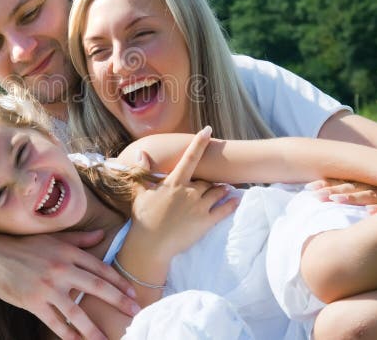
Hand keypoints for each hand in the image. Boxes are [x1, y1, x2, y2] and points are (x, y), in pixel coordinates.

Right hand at [0, 229, 138, 339]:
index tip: (133, 294)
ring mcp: (47, 288)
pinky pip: (55, 323)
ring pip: (77, 311)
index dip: (119, 282)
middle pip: (96, 287)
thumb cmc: (25, 245)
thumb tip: (102, 234)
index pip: (100, 268)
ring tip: (108, 339)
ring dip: (94, 329)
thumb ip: (80, 239)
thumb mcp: (53, 238)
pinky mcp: (33, 303)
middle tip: (135, 313)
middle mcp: (61, 269)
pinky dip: (68, 335)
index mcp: (67, 253)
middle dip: (118, 302)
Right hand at [130, 128, 237, 262]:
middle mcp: (189, 192)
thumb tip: (142, 153)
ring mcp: (199, 207)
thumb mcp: (140, 193)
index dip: (199, 143)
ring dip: (221, 189)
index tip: (208, 130)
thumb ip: (143, 171)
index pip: (190, 158)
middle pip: (206, 180)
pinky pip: (224, 209)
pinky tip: (236, 200)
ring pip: (217, 191)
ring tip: (225, 189)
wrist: (150, 245)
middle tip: (209, 184)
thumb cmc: (143, 218)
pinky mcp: (206, 222)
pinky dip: (232, 203)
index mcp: (174, 183)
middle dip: (208, 182)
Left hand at [305, 178, 376, 212]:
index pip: (343, 182)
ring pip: (369, 195)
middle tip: (313, 196)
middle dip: (332, 191)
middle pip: (351, 186)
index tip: (307, 190)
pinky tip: (369, 214)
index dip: (325, 185)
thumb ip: (353, 196)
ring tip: (336, 201)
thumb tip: (325, 206)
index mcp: (367, 182)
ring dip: (352, 197)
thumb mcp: (372, 193)